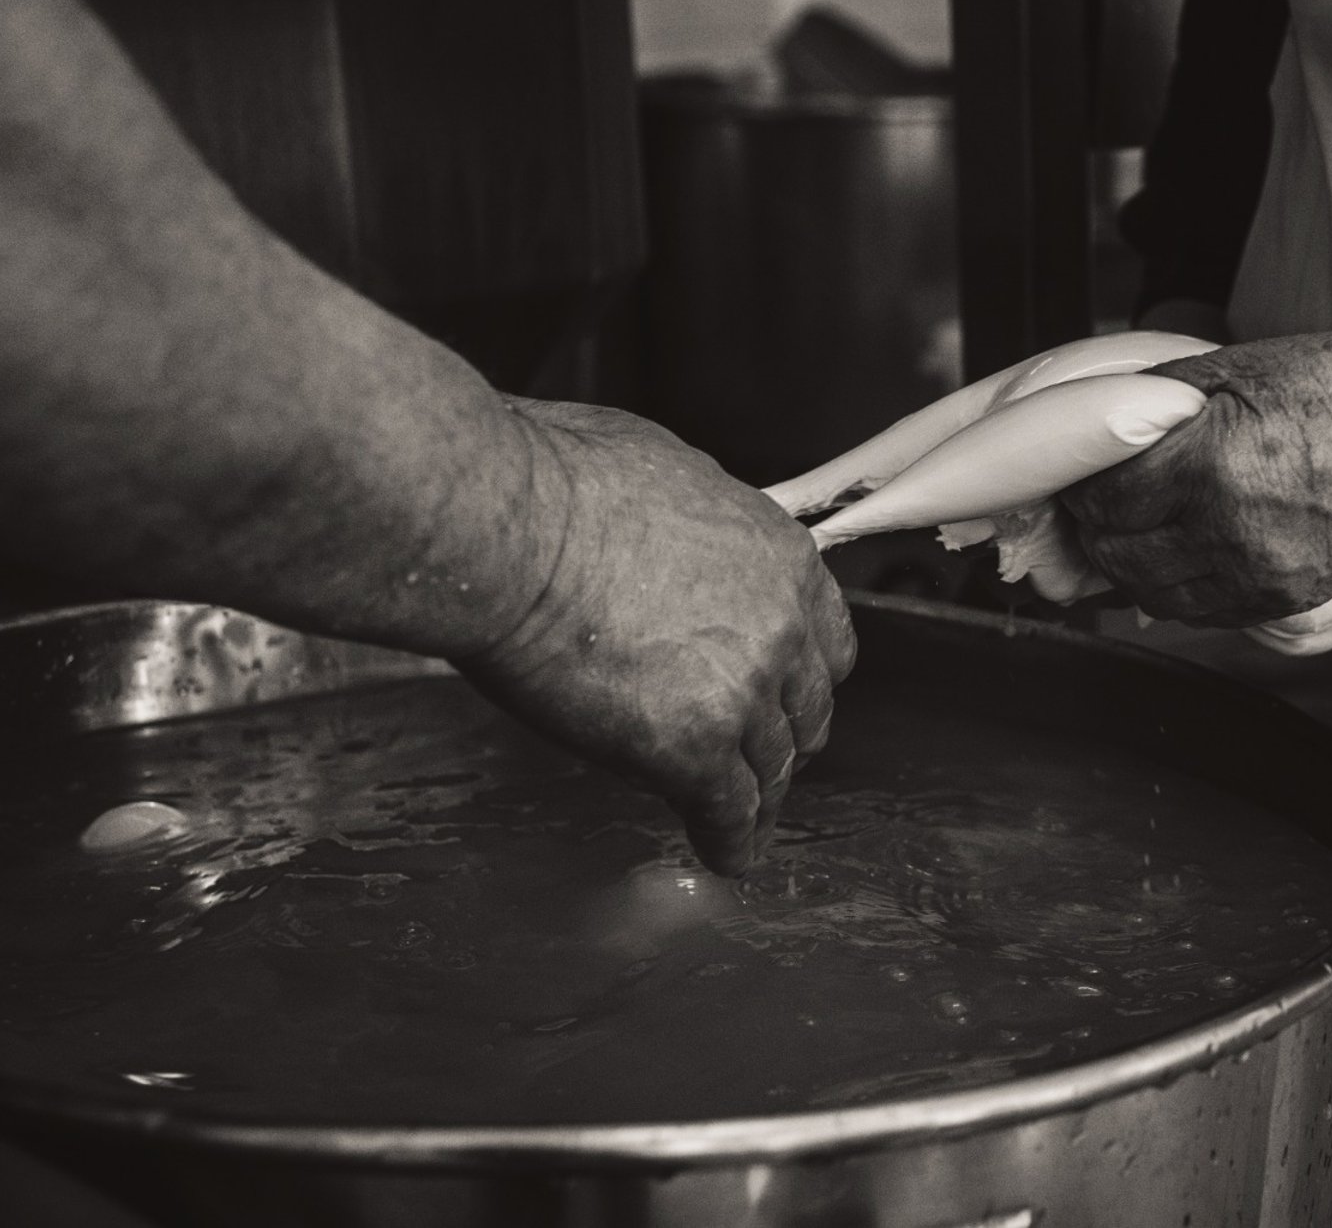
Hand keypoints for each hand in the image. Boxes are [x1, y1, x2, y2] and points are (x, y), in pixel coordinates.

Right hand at [458, 400, 855, 874]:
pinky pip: (726, 814)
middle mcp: (780, 628)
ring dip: (755, 798)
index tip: (787, 698)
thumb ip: (700, 530)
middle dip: (783, 740)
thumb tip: (685, 538)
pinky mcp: (691, 750)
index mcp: (781, 558)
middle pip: (805, 712)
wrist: (504, 528)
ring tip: (740, 821)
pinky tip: (722, 855)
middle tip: (758, 761)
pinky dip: (727, 842)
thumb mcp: (667, 475)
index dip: (803, 679)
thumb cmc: (555, 484)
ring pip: (769, 770)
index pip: (827, 642)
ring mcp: (740, 693)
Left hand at [1060, 333, 1331, 627]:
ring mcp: (1255, 575)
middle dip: (1098, 529)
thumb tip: (1103, 416)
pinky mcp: (1279, 601)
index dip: (1084, 488)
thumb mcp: (1243, 365)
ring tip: (1138, 531)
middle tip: (1103, 504)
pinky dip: (1174, 589)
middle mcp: (1226, 530)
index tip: (1086, 475)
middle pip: (1116, 554)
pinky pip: (1198, 613)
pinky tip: (1179, 554)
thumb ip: (1164, 396)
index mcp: (1210, 465)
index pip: (1104, 500)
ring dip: (1131, 565)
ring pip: (1150, 594)